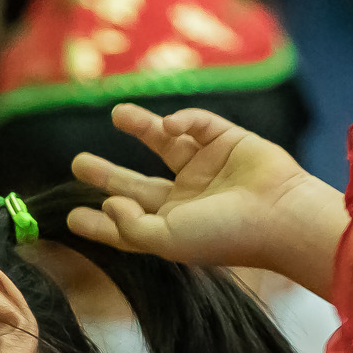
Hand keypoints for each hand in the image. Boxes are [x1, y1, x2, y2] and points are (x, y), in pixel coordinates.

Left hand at [69, 102, 351, 297]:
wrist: (280, 214)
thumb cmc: (224, 234)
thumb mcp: (167, 238)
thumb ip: (131, 225)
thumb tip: (108, 204)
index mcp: (174, 229)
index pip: (129, 226)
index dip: (101, 223)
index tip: (72, 217)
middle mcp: (188, 200)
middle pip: (138, 185)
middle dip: (108, 175)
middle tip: (77, 163)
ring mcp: (208, 169)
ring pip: (165, 144)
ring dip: (140, 127)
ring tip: (116, 113)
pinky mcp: (228, 140)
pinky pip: (197, 123)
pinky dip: (181, 120)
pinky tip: (169, 126)